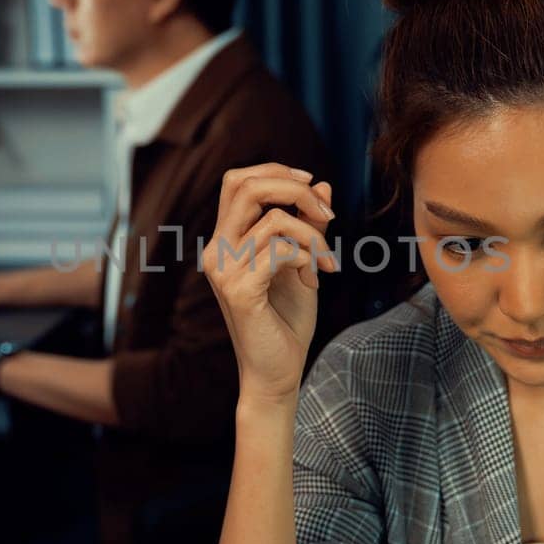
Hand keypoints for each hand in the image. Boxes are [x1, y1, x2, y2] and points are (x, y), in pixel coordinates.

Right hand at [202, 163, 336, 404]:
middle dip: (296, 190)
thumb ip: (309, 224)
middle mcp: (216, 251)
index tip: (311, 185)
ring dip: (314, 237)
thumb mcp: (304, 261)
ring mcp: (223, 271)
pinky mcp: (239, 291)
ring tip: (327, 263)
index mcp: (225, 240)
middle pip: (248, 187)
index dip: (275, 171)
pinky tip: (314, 281)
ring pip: (276, 220)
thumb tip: (322, 184)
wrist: (277, 372)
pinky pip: (282, 251)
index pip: (237, 181)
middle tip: (328, 214)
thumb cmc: (286, 320)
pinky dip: (308, 259)